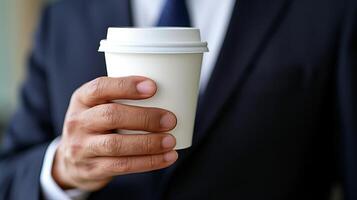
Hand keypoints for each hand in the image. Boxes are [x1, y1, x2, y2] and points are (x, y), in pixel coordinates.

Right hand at [52, 76, 177, 190]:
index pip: (100, 88)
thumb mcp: (98, 105)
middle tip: (170, 119)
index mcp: (82, 99)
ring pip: (116, 145)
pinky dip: (148, 162)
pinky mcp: (92, 169)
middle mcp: (78, 122)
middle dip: (145, 117)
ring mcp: (82, 147)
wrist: (70, 161)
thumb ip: (120, 97)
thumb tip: (168, 90)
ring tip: (171, 141)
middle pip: (111, 116)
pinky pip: (122, 166)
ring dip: (148, 143)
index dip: (126, 86)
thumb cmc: (96, 125)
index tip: (153, 87)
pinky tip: (168, 157)